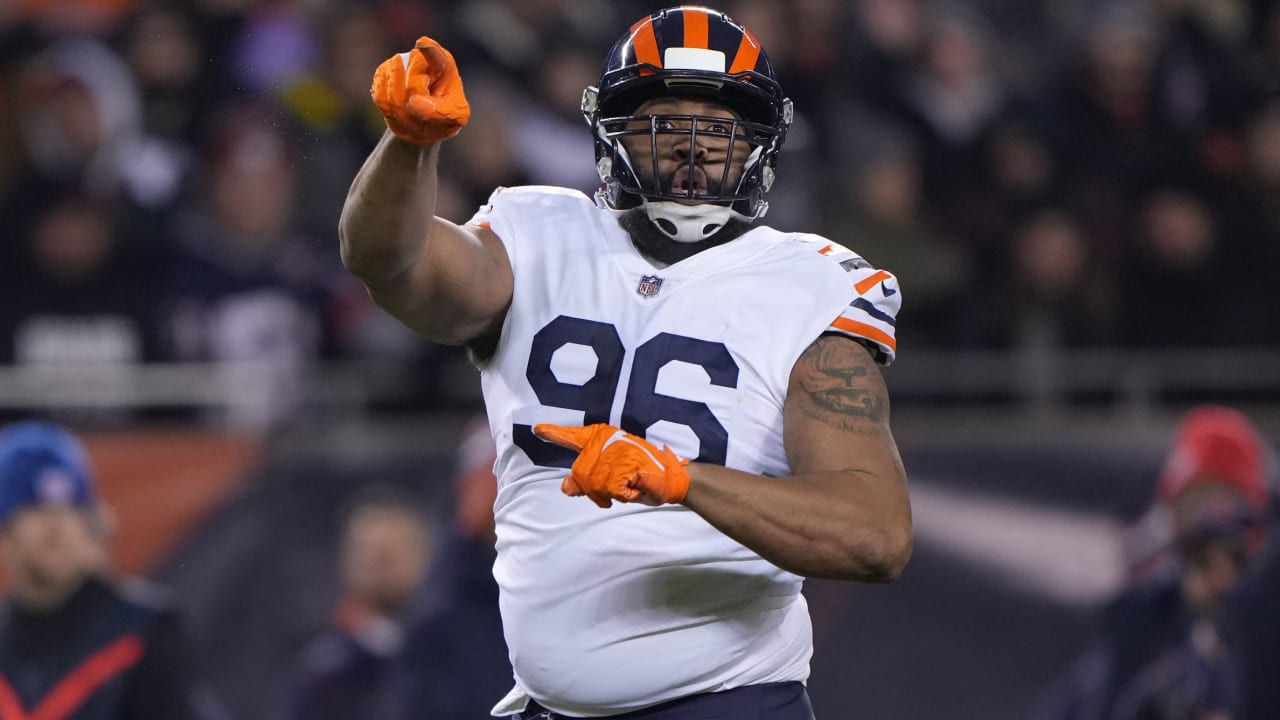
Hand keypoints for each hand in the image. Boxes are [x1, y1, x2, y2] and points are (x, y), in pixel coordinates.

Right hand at [371, 36, 469, 145]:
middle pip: (412, 84)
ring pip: (393, 91)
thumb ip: (438, 111)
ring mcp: (398, 63)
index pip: (435, 54)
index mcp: (444, 66)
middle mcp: (420, 58)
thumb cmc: (445, 116)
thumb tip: (412, 102)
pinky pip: (380, 96)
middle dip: (416, 108)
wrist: (424, 124)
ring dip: (402, 113)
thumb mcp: (454, 116)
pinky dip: (389, 111)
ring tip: (413, 120)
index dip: (428, 50)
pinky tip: (399, 113)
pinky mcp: (382, 73)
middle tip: (423, 122)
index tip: (422, 44)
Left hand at [533, 424, 689, 508]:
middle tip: (615, 490)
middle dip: (594, 489)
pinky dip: (622, 494)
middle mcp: (607, 441)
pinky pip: (609, 489)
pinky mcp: (625, 464)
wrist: (671, 478)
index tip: (537, 429)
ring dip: (609, 494)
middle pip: (580, 474)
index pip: (574, 436)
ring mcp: (616, 452)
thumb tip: (565, 487)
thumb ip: (587, 481)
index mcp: (603, 439)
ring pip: (594, 484)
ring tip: (627, 487)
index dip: (555, 433)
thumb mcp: (611, 480)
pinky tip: (633, 488)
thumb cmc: (641, 477)